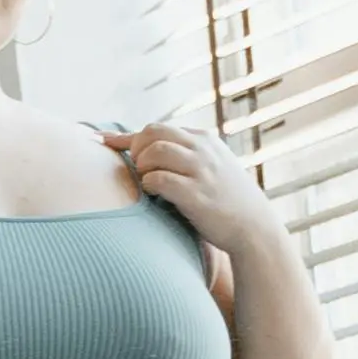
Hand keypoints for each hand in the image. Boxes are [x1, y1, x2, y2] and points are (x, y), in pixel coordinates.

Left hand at [105, 122, 280, 254]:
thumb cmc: (226, 202)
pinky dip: (150, 185)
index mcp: (204, 140)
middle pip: (153, 132)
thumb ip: (187, 155)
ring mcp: (201, 171)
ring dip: (142, 166)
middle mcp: (203, 150)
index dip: (128, 138)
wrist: (255, 229)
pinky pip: (159, 179)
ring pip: (155, 151)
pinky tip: (154, 194)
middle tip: (137, 170)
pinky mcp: (197, 194)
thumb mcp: (213, 168)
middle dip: (136, 148)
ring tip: (147, 182)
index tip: (102, 142)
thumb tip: (149, 149)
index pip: (158, 128)